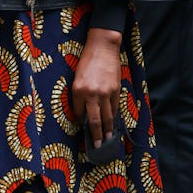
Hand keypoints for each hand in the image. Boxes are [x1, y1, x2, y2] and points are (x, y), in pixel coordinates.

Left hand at [72, 26, 121, 145]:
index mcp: (78, 91)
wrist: (103, 47)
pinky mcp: (115, 90)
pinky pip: (115, 107)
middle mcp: (91, 94)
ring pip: (107, 117)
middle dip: (96, 134)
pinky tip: (113, 123)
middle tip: (97, 145)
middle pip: (94, 120)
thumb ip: (80, 94)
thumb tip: (83, 111)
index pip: (79, 113)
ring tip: (108, 139)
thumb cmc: (87, 61)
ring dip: (107, 129)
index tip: (81, 128)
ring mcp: (105, 93)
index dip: (80, 121)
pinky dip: (114, 116)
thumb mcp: (77, 77)